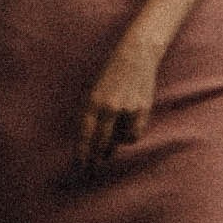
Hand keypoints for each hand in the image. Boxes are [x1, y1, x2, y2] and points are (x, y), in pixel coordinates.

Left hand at [77, 35, 159, 177]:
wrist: (135, 56)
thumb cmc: (110, 76)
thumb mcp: (94, 91)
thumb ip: (92, 114)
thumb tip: (91, 141)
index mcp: (92, 101)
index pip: (85, 133)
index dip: (82, 152)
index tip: (80, 165)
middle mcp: (109, 106)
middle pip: (102, 142)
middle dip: (96, 157)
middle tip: (93, 166)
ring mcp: (127, 109)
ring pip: (119, 141)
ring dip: (114, 146)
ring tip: (109, 147)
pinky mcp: (142, 110)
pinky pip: (134, 134)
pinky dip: (129, 137)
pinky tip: (125, 133)